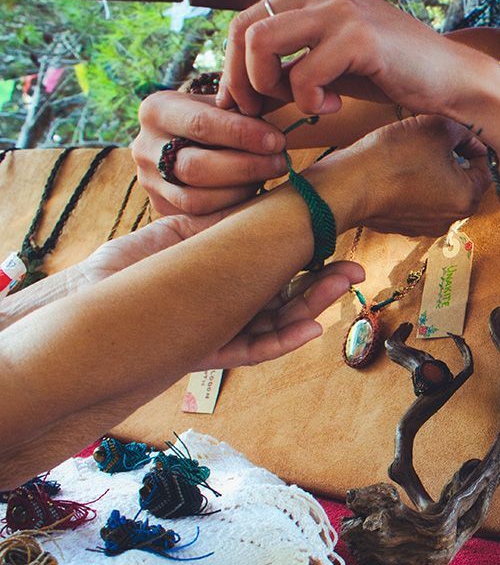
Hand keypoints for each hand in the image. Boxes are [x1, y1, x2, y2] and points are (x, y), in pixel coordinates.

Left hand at [80, 214, 364, 368]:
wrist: (77, 311)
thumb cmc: (118, 275)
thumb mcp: (173, 239)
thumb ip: (214, 232)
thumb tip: (257, 211)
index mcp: (222, 277)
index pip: (276, 268)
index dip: (310, 260)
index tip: (338, 247)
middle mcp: (227, 305)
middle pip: (286, 298)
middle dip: (323, 286)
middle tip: (355, 272)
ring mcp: (220, 330)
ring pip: (277, 323)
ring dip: (312, 309)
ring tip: (342, 288)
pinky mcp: (208, 353)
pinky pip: (253, 348)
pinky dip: (282, 341)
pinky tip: (311, 329)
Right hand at [131, 90, 287, 215]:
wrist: (188, 138)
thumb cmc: (216, 117)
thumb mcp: (221, 104)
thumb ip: (240, 110)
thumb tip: (271, 135)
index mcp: (156, 110)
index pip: (201, 124)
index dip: (242, 135)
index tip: (277, 141)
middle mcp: (144, 146)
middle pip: (196, 166)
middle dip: (246, 167)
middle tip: (281, 162)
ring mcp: (149, 180)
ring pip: (196, 199)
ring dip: (241, 190)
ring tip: (270, 176)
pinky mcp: (161, 205)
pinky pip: (198, 216)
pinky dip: (231, 207)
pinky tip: (254, 194)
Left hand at [218, 0, 471, 118]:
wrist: (449, 78)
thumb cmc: (387, 71)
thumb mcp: (326, 60)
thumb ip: (285, 62)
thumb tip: (234, 92)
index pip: (244, 21)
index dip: (235, 69)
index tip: (250, 103)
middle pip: (243, 30)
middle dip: (243, 81)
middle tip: (265, 111)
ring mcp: (339, 7)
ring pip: (260, 44)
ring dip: (270, 85)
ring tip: (305, 102)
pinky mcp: (358, 36)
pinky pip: (303, 74)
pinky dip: (310, 100)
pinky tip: (334, 105)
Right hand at [308, 114, 489, 237]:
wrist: (348, 186)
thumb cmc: (393, 158)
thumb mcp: (437, 127)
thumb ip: (463, 129)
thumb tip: (468, 134)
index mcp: (467, 199)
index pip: (484, 166)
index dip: (472, 143)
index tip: (456, 130)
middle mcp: (450, 219)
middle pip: (462, 179)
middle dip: (450, 156)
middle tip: (431, 137)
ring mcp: (425, 225)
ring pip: (437, 188)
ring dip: (430, 168)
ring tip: (411, 150)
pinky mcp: (402, 224)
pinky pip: (416, 199)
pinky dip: (410, 183)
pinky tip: (396, 167)